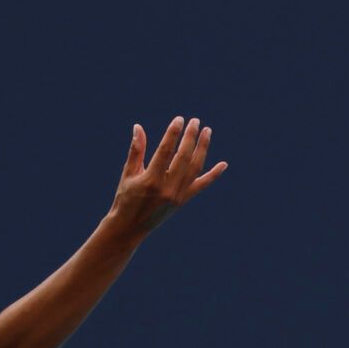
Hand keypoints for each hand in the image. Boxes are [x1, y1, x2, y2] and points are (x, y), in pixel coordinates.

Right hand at [110, 116, 227, 237]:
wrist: (130, 227)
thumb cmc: (125, 197)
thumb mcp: (128, 174)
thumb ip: (136, 150)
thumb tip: (138, 127)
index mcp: (150, 180)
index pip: (166, 151)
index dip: (173, 133)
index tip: (179, 119)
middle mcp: (167, 188)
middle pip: (183, 157)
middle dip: (190, 137)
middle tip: (196, 121)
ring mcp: (178, 196)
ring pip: (195, 168)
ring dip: (203, 149)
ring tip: (207, 132)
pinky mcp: (183, 201)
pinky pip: (201, 186)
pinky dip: (213, 175)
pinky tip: (223, 164)